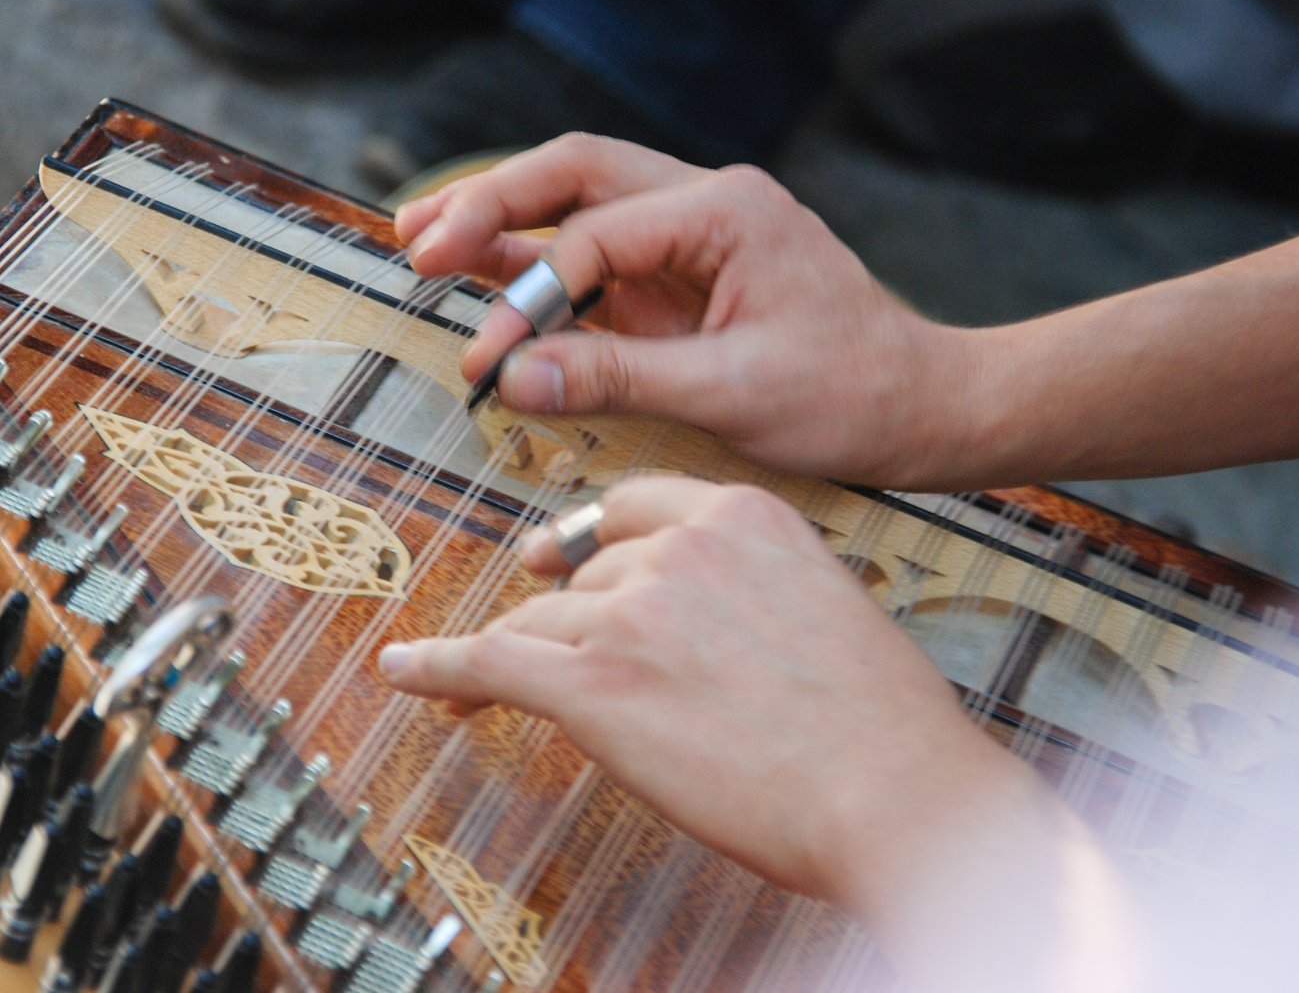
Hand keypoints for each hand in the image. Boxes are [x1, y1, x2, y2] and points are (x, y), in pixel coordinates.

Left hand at [377, 477, 1133, 992]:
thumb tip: (701, 626)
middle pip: (584, 575)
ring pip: (541, 624)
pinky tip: (404, 673)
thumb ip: (748, 591)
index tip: (561, 563)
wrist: (894, 790)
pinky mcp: (591, 681)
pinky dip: (437, 670)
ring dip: (521, 661)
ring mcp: (630, 609)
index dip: (592, 545)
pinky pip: (489, 662)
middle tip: (566, 666)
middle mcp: (679, 545)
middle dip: (574, 624)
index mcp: (742, 515)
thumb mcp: (824, 609)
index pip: (634, 510)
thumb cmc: (879, 723)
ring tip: (478, 690)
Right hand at [394, 134, 982, 488]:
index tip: (489, 359)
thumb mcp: (731, 392)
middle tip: (420, 242)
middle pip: (575, 172)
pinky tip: (487, 282)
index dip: (530, 298)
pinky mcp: (685, 275)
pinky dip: (542, 267)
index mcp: (725, 212)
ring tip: (424, 243)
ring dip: (505, 221)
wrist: (920, 408)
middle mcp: (706, 203)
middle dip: (492, 204)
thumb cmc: (851, 395)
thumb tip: (515, 377)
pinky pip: (600, 256)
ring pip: (580, 202)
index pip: (595, 235)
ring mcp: (694, 235)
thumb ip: (617, 379)